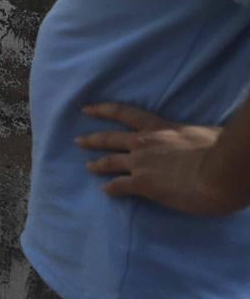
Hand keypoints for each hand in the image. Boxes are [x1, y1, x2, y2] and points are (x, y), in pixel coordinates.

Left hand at [78, 104, 238, 214]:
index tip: (87, 108)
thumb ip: (192, 135)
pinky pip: (119, 186)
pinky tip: (105, 190)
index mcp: (160, 127)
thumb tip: (200, 137)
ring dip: (96, 164)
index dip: (103, 110)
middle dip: (92, 139)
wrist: (219, 171)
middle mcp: (144, 142)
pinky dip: (110, 188)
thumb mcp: (204, 133)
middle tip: (78, 140)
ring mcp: (140, 163)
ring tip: (87, 166)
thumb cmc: (220, 150)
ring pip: (109, 161)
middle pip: (110, 138)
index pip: (125, 113)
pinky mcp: (143, 184)